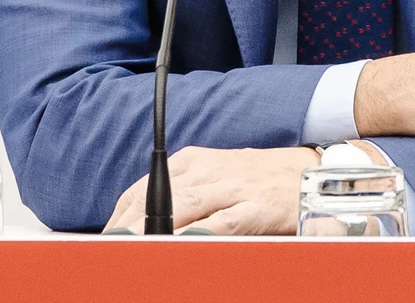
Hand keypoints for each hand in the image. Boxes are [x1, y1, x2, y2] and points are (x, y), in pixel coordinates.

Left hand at [105, 146, 316, 234]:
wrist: (312, 174)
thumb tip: (138, 227)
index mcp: (193, 162)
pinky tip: (180, 246)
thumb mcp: (215, 179)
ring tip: (132, 253)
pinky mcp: (254, 205)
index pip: (139, 191)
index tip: (103, 243)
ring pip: (179, 209)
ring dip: (151, 233)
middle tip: (108, 254)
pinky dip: (196, 235)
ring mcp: (232, 186)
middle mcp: (208, 170)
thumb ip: (181, 197)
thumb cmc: (260, 181)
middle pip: (151, 201)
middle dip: (125, 230)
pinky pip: (219, 223)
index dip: (116, 221)